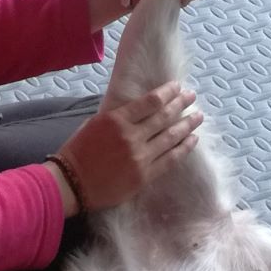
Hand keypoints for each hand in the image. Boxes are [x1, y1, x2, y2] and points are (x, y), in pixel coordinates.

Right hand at [55, 82, 200, 209]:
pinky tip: (193, 140)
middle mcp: (131, 136)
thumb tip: (141, 109)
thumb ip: (119, 116)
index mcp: (117, 119)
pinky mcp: (145, 176)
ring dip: (188, 125)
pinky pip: (170, 159)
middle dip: (182, 104)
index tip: (177, 87)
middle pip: (165, 116)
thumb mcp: (95, 123)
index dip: (168, 92)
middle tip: (192, 96)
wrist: (71, 183)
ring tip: (198, 116)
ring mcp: (140, 157)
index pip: (151, 101)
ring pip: (171, 137)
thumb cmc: (78, 151)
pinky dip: (183, 148)